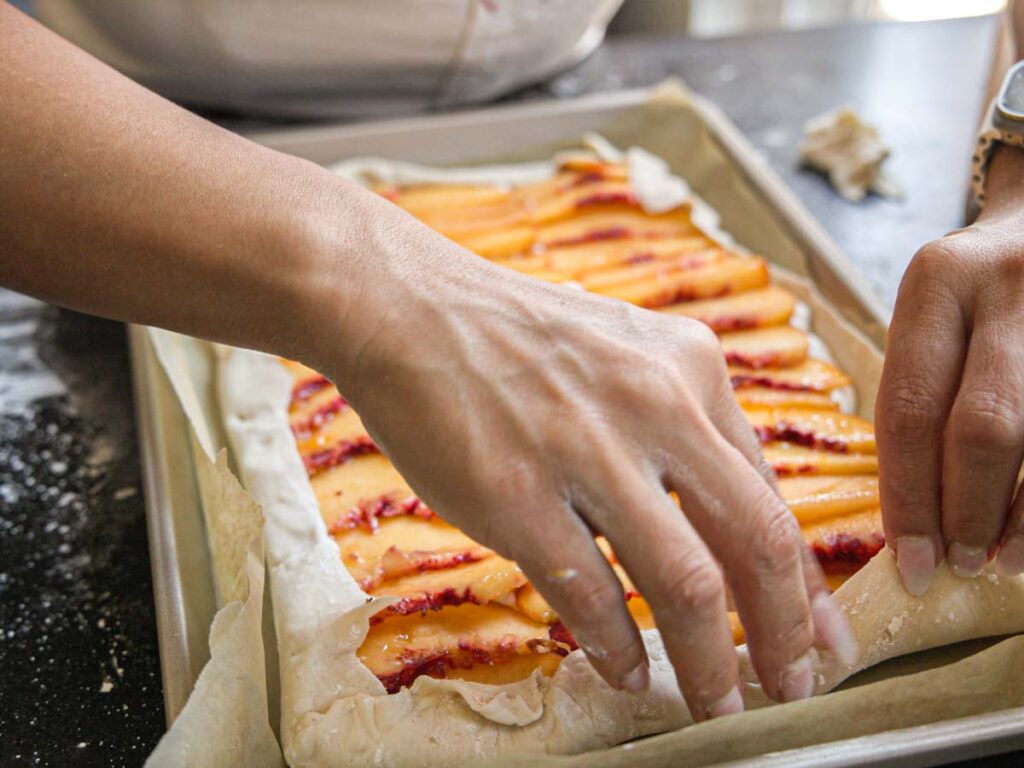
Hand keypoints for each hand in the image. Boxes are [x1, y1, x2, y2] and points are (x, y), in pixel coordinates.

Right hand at [312, 198, 854, 720]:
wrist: (410, 307)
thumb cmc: (517, 337)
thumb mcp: (626, 352)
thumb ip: (681, 425)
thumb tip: (719, 526)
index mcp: (692, 367)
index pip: (769, 492)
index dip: (803, 580)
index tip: (821, 636)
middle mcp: (656, 404)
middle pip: (755, 541)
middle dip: (784, 633)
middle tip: (792, 687)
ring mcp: (587, 449)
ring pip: (685, 582)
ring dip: (709, 660)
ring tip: (716, 703)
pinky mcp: (517, 492)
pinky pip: (590, 592)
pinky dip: (616, 646)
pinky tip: (624, 671)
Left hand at [877, 145, 1023, 594]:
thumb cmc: (983, 291)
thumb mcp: (937, 315)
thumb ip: (922, 394)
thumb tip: (915, 516)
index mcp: (938, 281)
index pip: (908, 409)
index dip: (908, 498)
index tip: (907, 563)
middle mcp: (1006, 284)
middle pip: (981, 428)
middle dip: (966, 512)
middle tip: (955, 564)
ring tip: (1003, 560)